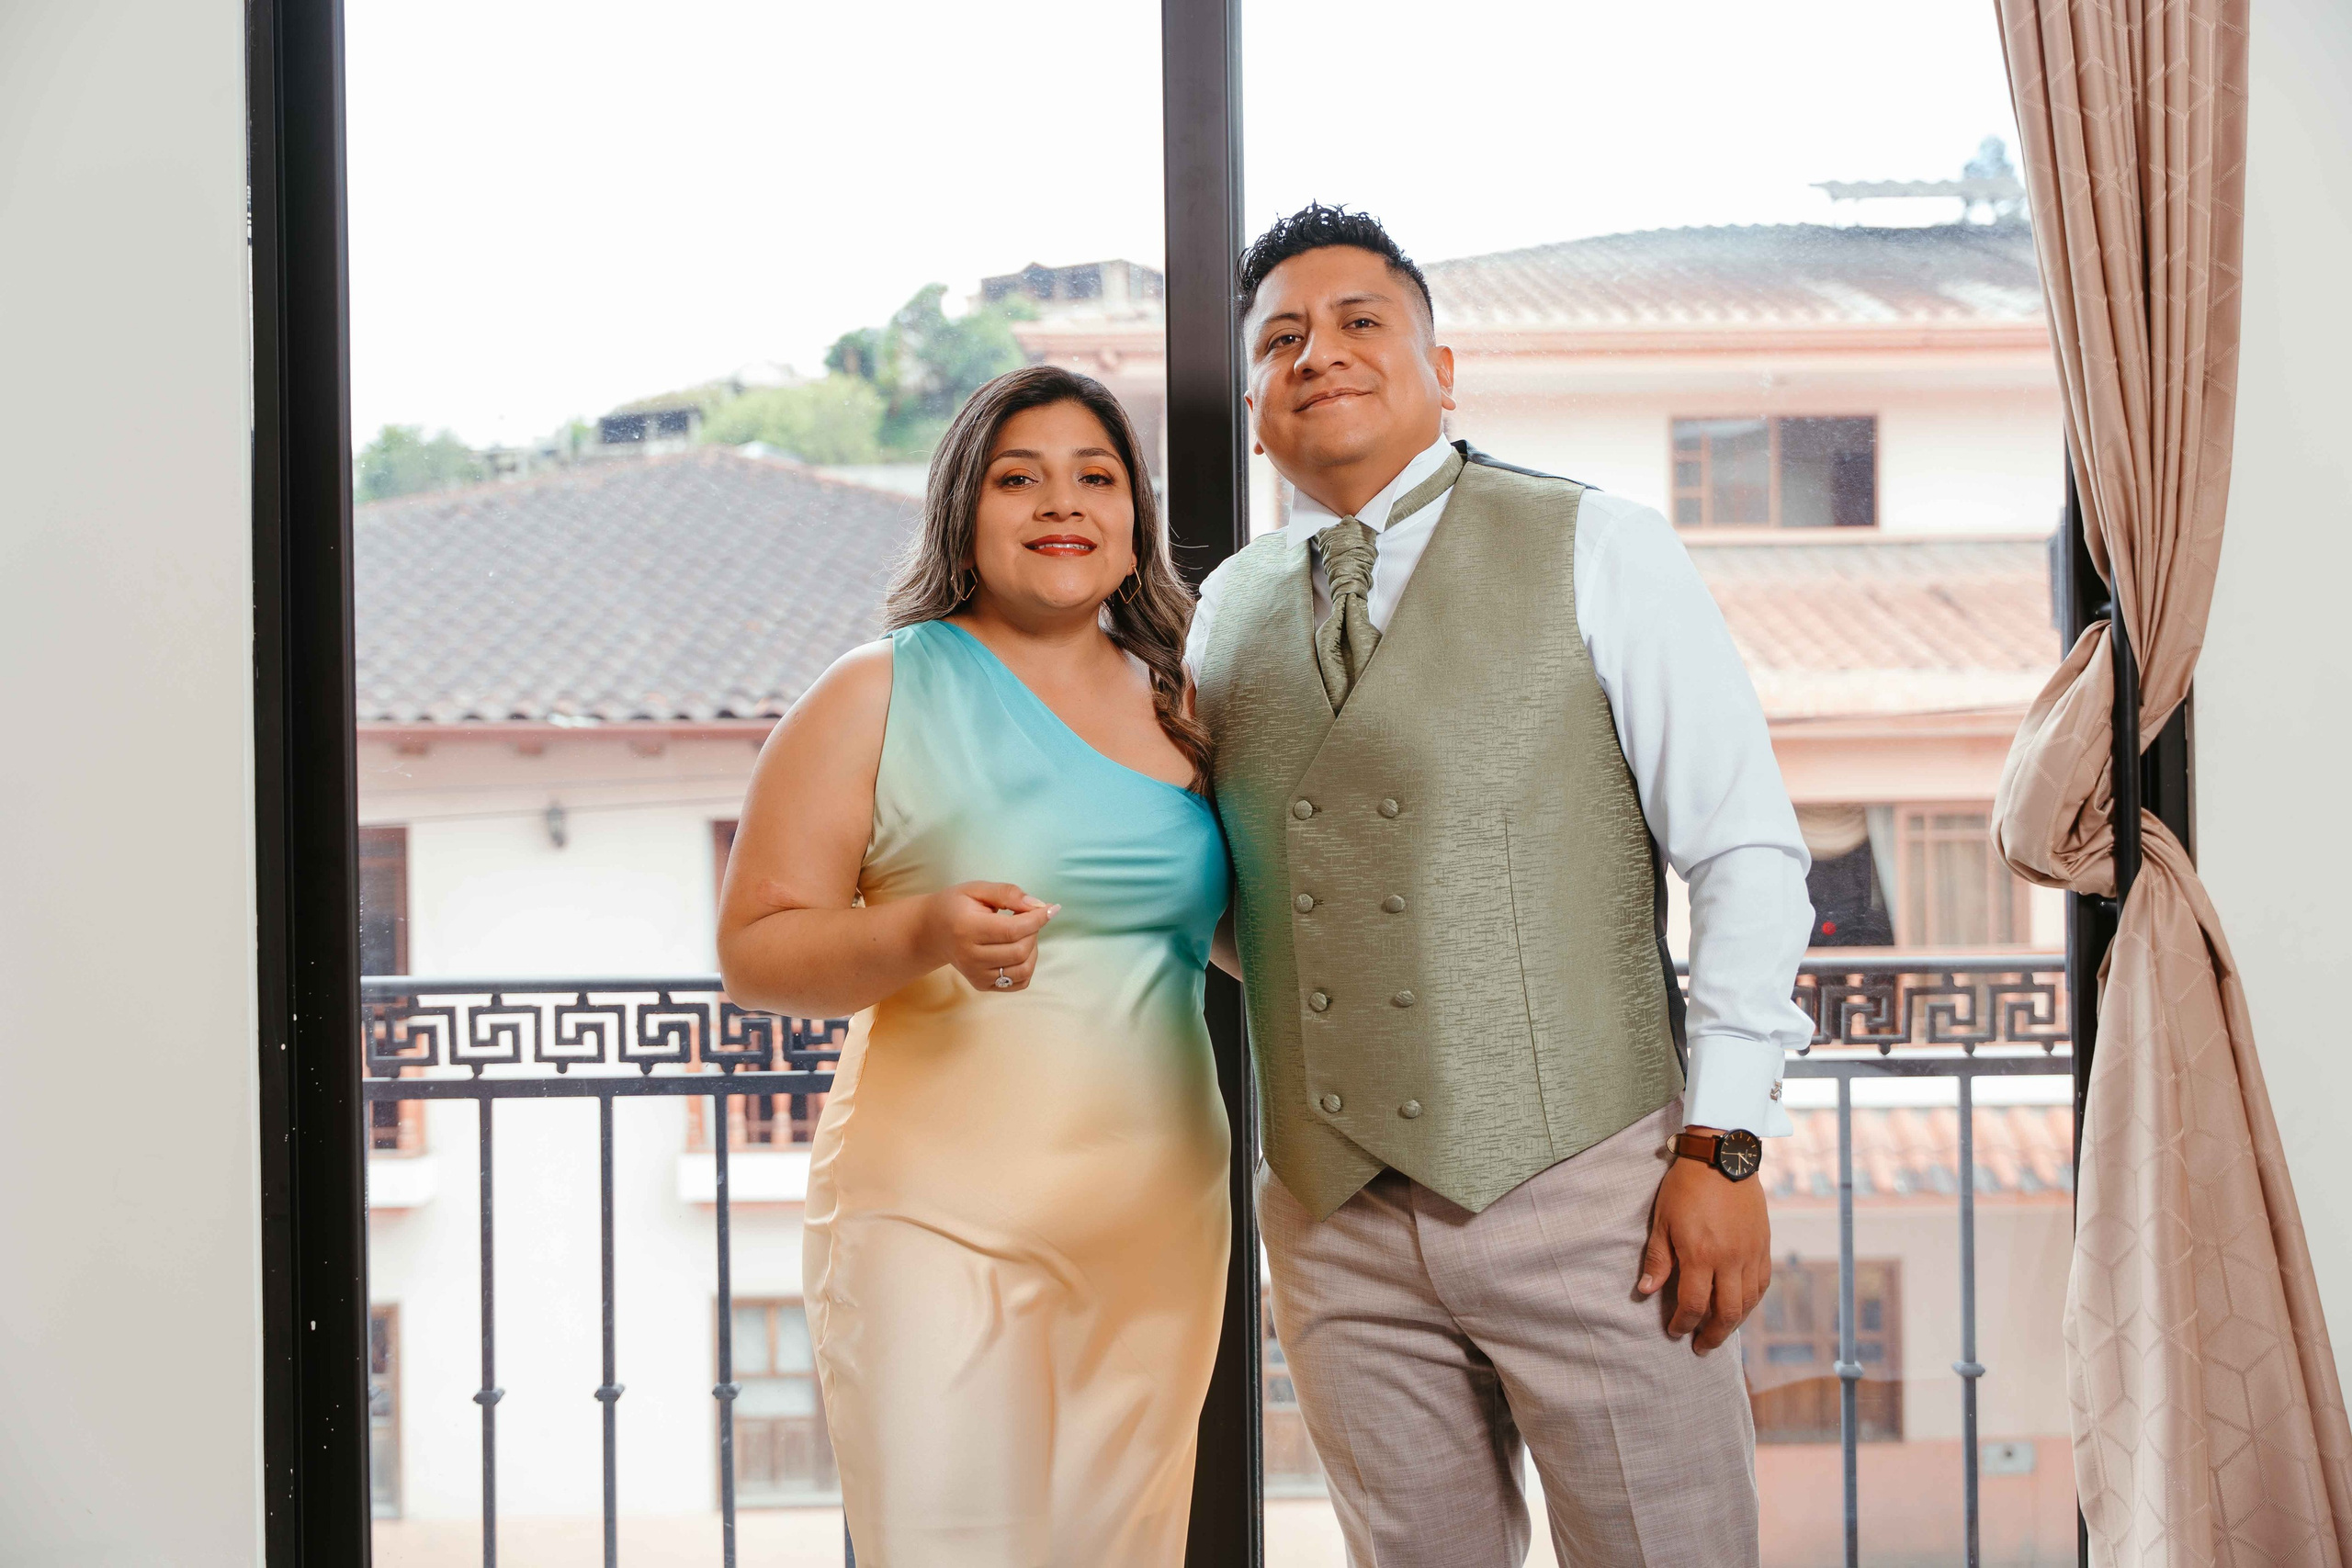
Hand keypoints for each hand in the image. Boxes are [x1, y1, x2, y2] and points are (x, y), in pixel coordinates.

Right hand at [921, 882, 1055, 993]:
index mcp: (967, 929)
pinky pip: (1019, 982)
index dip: (1038, 919)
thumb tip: (1037, 905)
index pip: (1012, 930)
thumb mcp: (977, 889)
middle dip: (1033, 931)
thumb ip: (1007, 893)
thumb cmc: (956, 906)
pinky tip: (1017, 949)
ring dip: (1032, 949)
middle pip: (1020, 951)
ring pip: (1023, 969)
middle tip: (1026, 917)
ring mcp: (975, 974)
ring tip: (1021, 934)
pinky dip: (1027, 965)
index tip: (1052, 908)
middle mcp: (970, 957)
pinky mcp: (981, 985)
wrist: (932, 931)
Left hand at [1636, 1129, 1770, 1352]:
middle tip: (1701, 1347)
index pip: (1694, 1304)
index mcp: (1701, 1254)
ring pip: (1748, 1302)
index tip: (1674, 1332)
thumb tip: (1646, 1291)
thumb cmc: (1686, 1186)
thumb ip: (1658, 1259)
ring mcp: (1751, 1253)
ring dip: (1734, 1323)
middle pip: (1726, 1313)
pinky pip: (1762, 1284)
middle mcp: (1730, 1259)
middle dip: (1712, 1335)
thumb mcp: (1662, 1220)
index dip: (1683, 1324)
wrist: (1722, 1156)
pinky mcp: (1763, 1245)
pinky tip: (1742, 1307)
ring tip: (1720, 1332)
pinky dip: (1753, 1301)